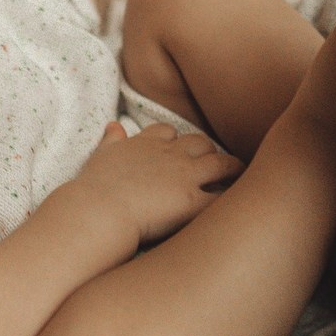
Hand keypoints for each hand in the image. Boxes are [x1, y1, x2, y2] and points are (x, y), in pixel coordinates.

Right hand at [69, 121, 241, 248]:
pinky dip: (231, 199)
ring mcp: (185, 176)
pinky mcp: (193, 201)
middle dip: (207, 151)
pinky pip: (221, 198)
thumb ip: (111, 140)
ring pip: (220, 164)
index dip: (176, 140)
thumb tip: (114, 125)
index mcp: (146, 144)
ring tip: (239, 173)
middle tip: (213, 162)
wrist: (100, 209)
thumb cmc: (95, 186)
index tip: (180, 148)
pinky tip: (239, 205)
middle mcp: (170, 155)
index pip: (168, 132)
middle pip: (199, 143)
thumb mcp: (101, 155)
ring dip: (231, 168)